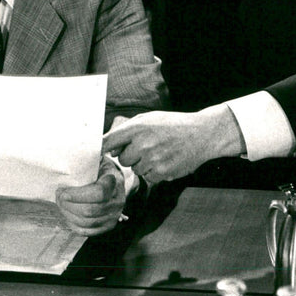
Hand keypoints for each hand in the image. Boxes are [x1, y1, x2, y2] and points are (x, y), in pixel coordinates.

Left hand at [55, 156, 125, 235]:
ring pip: (87, 222)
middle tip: (58, 196)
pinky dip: (74, 225)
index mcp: (114, 181)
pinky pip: (88, 231)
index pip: (99, 193)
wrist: (114, 182)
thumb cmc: (99, 169)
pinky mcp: (108, 226)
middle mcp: (117, 200)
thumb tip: (67, 153)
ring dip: (68, 214)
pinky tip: (67, 214)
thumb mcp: (96, 159)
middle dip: (68, 205)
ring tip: (61, 204)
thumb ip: (85, 157)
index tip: (62, 192)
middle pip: (90, 210)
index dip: (78, 195)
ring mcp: (114, 215)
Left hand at [102, 105, 243, 184]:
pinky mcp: (162, 172)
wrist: (202, 134)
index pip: (109, 141)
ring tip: (159, 152)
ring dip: (143, 163)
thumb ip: (128, 130)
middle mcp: (143, 143)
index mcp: (138, 127)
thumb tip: (108, 146)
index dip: (100, 149)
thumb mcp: (150, 118)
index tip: (94, 154)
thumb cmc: (173, 124)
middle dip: (130, 155)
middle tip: (145, 147)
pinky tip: (166, 160)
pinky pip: (148, 177)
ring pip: (135, 169)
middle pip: (121, 159)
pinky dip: (155, 171)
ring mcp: (153, 159)